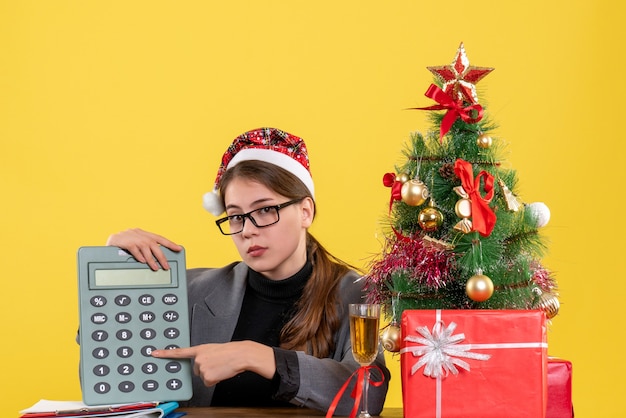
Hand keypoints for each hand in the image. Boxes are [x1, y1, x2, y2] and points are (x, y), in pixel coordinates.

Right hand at [106, 228, 182, 269]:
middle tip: (166, 266)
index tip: (179, 249)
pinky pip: (134, 249)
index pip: (160, 238)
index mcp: (144, 234)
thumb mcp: (136, 243)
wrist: (110, 240)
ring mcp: (132, 236)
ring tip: (156, 268)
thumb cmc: (124, 243)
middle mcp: (139, 234)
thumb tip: (158, 259)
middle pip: (154, 244)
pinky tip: (143, 262)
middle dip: (161, 256)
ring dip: (151, 259)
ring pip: (146, 248)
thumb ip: (145, 248)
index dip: (170, 243)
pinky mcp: (124, 241)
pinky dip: (139, 256)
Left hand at [152, 341, 275, 386]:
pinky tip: (221, 373)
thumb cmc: (230, 351)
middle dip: (205, 369)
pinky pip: (208, 383)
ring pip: (203, 377)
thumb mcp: (213, 349)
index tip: (153, 354)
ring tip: (221, 367)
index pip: (179, 352)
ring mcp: (201, 368)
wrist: (240, 354)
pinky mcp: (206, 377)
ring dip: (211, 374)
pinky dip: (215, 380)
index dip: (165, 353)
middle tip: (216, 363)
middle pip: (196, 370)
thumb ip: (203, 355)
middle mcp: (198, 358)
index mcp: (199, 349)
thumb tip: (201, 365)